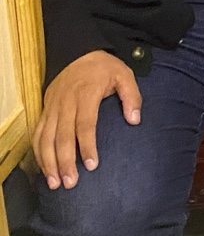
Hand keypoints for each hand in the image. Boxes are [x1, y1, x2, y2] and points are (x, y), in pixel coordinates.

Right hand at [33, 50, 141, 189]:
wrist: (78, 53)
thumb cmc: (104, 67)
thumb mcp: (124, 75)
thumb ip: (132, 96)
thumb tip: (134, 120)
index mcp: (86, 93)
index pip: (85, 124)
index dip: (87, 146)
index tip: (92, 165)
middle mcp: (66, 102)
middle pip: (62, 136)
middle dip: (65, 161)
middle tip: (70, 183)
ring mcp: (52, 107)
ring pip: (45, 138)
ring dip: (48, 162)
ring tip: (55, 182)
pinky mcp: (45, 110)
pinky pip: (37, 133)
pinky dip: (38, 152)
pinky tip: (44, 168)